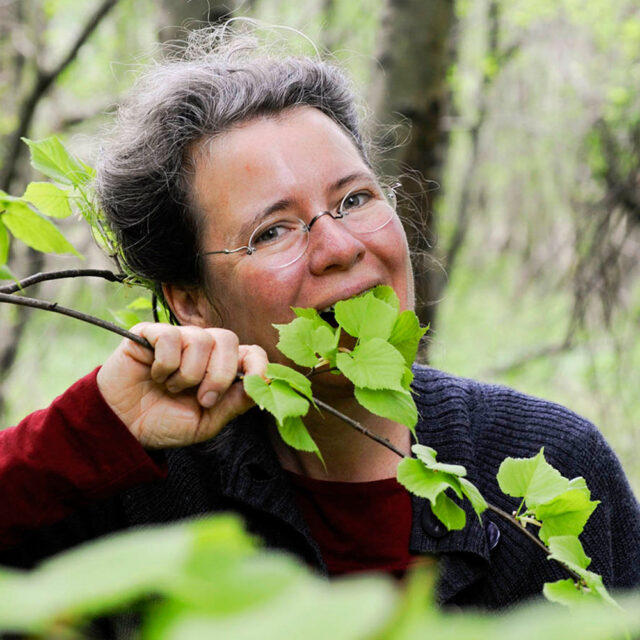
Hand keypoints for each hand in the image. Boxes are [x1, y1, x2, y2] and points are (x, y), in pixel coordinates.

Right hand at [96, 323, 267, 447]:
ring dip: (188, 374)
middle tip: (202, 399)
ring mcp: (178, 338)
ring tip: (171, 388)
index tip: (258, 382)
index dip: (258, 364)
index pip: (252, 352)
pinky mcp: (151, 333)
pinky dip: (165, 364)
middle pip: (228, 340)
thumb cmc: (165, 423)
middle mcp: (204, 348)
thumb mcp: (206, 422)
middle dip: (219, 375)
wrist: (123, 428)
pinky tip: (155, 374)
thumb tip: (264, 384)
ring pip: (200, 340)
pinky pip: (171, 338)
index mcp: (221, 367)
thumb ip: (234, 403)